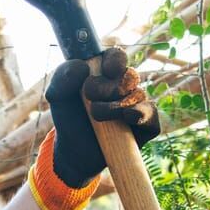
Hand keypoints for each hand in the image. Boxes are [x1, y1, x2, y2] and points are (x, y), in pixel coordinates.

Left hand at [43, 46, 160, 187]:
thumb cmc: (69, 119)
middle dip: (108, 87)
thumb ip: (62, 77)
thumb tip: (83, 66)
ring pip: (138, 95)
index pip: (117, 56)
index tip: (106, 70)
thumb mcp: (57, 97)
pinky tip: (128, 117)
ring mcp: (137, 105)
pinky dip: (141, 114)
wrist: (75, 152)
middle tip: (89, 97)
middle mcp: (124, 86)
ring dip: (115, 106)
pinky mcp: (146, 125)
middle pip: (128, 75)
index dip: (115, 60)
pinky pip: (152, 115)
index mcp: (105, 73)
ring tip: (96, 116)